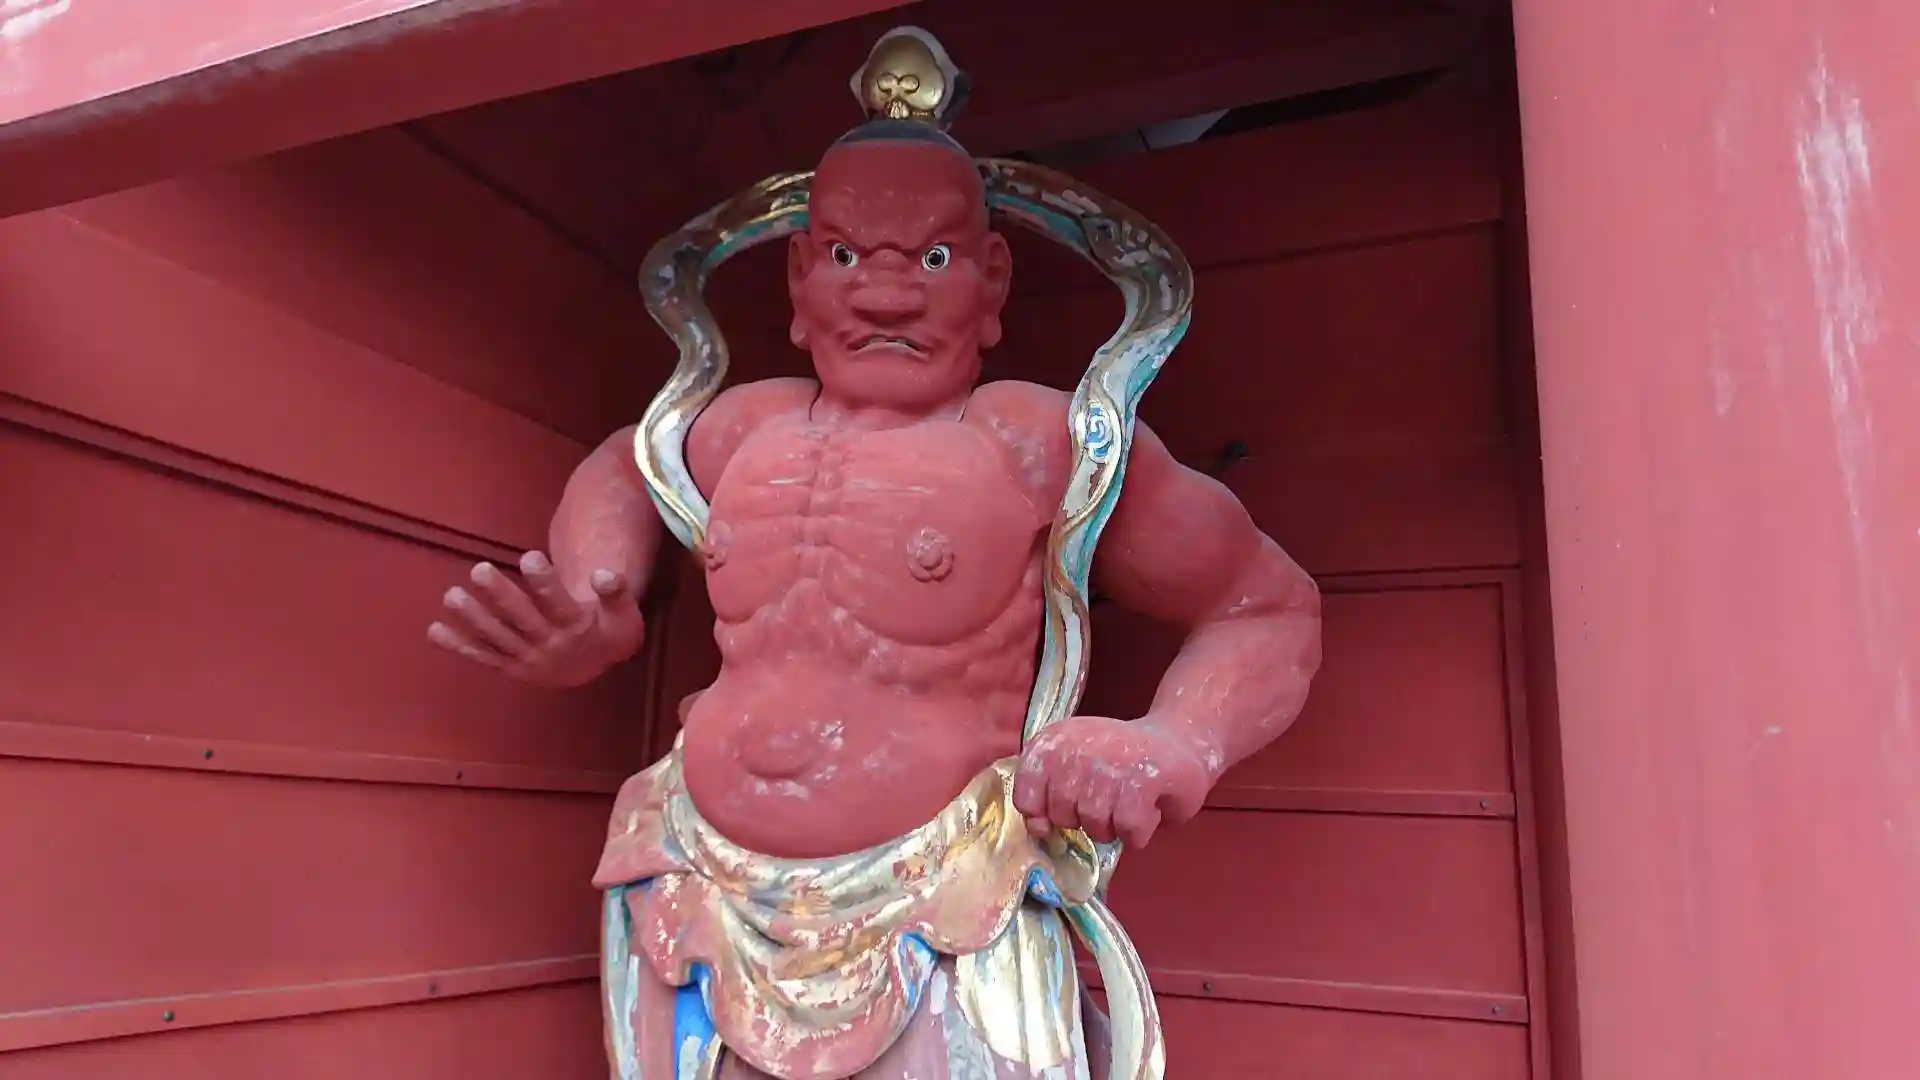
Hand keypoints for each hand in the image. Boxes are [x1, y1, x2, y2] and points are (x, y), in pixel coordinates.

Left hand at [427, 551, 643, 687]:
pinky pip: (483, 656)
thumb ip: (616, 593)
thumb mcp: (625, 616)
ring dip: (473, 618)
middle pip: (521, 618)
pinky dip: (459, 646)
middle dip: (499, 595)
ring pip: (497, 637)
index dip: (544, 582)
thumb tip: (602, 573)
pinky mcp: (510, 667)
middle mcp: (549, 645)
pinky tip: (435, 630)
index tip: (529, 556)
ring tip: (452, 596)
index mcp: (576, 628)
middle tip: (479, 569)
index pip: (559, 603)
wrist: (593, 670)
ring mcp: (526, 658)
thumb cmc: (609, 633)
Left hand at [1013, 715, 1212, 848]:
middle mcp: (1078, 747)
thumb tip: (1038, 828)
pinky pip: (1128, 830)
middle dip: (1086, 820)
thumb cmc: (1121, 760)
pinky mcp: (1143, 780)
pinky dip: (1139, 832)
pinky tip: (1148, 809)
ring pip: (1095, 825)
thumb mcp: (1074, 766)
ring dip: (1115, 827)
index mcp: (1054, 740)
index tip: (1068, 807)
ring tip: (1128, 802)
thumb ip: (1047, 794)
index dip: (1044, 813)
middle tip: (1109, 800)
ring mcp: (1111, 763)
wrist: (1178, 740)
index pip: (1026, 795)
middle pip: (1063, 816)